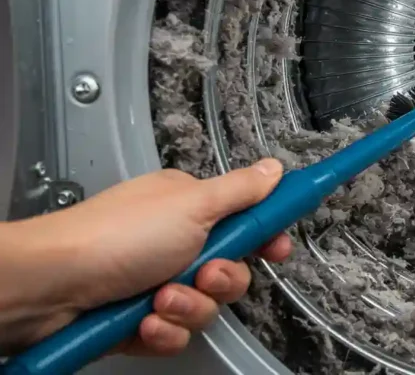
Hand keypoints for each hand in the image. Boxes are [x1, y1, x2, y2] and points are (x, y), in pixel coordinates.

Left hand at [0, 159, 291, 356]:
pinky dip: (164, 331)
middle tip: (203, 273)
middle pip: (231, 270)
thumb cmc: (116, 236)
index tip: (277, 248)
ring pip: (206, 306)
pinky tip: (144, 322)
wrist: (51, 286)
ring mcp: (156, 282)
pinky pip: (177, 333)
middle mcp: (174, 243)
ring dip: (188, 307)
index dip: (265, 237)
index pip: (245, 221)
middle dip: (222, 279)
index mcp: (189, 208)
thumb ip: (241, 190)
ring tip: (159, 300)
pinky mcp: (141, 320)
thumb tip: (274, 168)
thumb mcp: (192, 204)